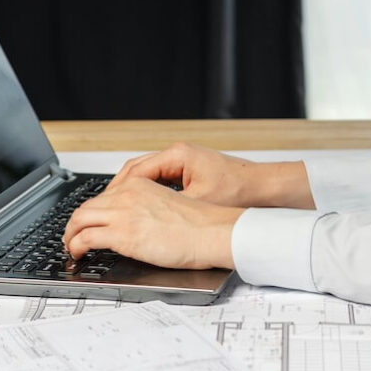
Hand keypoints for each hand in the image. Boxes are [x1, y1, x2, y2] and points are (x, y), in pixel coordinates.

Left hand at [62, 177, 243, 268]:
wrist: (212, 232)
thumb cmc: (200, 225)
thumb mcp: (167, 205)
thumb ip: (146, 209)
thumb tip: (135, 224)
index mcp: (139, 186)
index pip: (104, 196)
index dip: (91, 212)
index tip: (87, 223)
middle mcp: (127, 195)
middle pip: (87, 207)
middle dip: (74, 223)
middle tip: (72, 236)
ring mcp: (123, 214)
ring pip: (80, 220)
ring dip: (70, 235)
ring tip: (71, 247)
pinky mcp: (122, 235)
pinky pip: (85, 238)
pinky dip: (75, 246)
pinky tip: (76, 254)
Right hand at [109, 142, 314, 208]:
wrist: (265, 188)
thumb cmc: (239, 191)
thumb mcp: (199, 203)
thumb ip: (168, 206)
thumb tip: (143, 217)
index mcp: (177, 155)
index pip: (135, 171)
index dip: (117, 190)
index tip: (105, 205)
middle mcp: (178, 154)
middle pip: (136, 170)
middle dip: (119, 190)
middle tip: (105, 209)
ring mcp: (183, 161)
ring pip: (146, 174)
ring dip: (132, 191)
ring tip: (119, 210)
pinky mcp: (189, 170)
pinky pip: (159, 179)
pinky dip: (147, 192)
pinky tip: (142, 208)